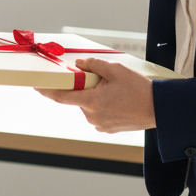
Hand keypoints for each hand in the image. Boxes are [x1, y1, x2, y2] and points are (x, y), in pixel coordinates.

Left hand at [35, 58, 156, 132]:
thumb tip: (77, 66)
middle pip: (78, 98)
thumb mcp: (115, 70)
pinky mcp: (106, 129)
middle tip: (103, 80)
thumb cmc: (138, 89)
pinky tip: (117, 101)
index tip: (36, 86)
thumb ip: (92, 66)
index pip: (62, 97)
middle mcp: (92, 116)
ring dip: (94, 96)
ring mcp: (99, 125)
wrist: (159, 109)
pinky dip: (102, 105)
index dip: (47, 91)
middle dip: (84, 87)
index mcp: (92, 102)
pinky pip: (96, 113)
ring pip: (88, 105)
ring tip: (116, 92)